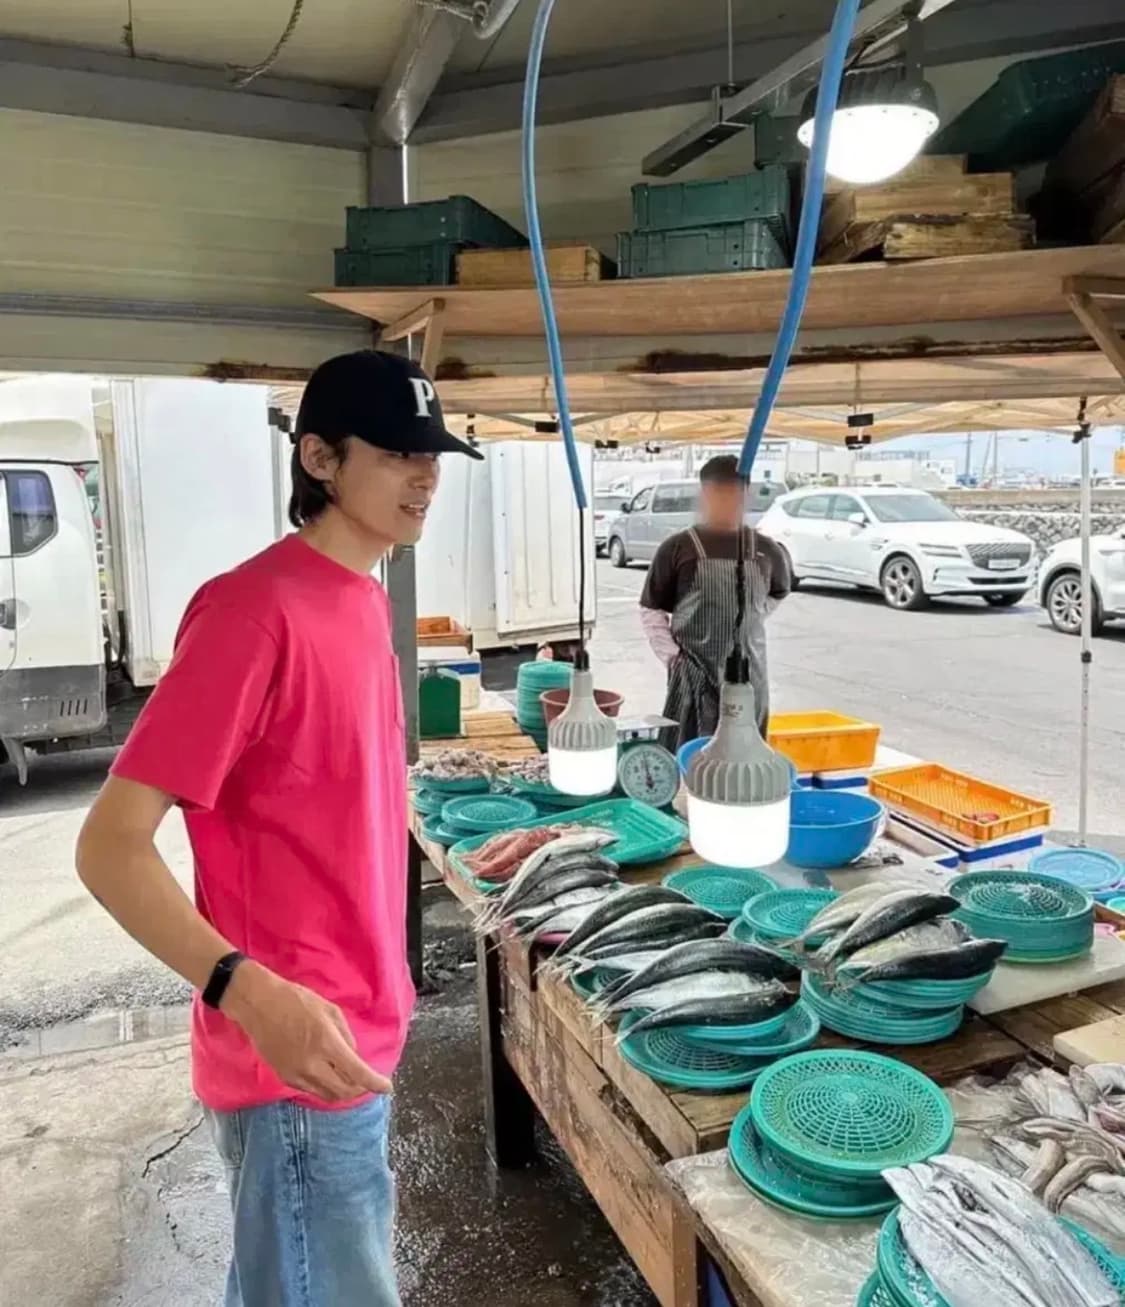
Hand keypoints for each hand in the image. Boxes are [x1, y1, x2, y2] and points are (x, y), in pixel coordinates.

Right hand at [221, 962, 391, 1102]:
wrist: (259, 1004)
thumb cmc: (297, 1000)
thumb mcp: (330, 1010)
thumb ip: (346, 1036)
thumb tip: (353, 1057)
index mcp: (327, 1043)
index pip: (357, 1073)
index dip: (375, 1084)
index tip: (387, 1088)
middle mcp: (312, 1064)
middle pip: (344, 1091)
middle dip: (360, 1089)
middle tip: (367, 1082)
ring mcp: (296, 1073)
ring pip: (327, 1095)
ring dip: (342, 1090)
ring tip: (350, 1080)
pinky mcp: (284, 1077)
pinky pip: (311, 1089)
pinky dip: (324, 1087)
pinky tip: (328, 1075)